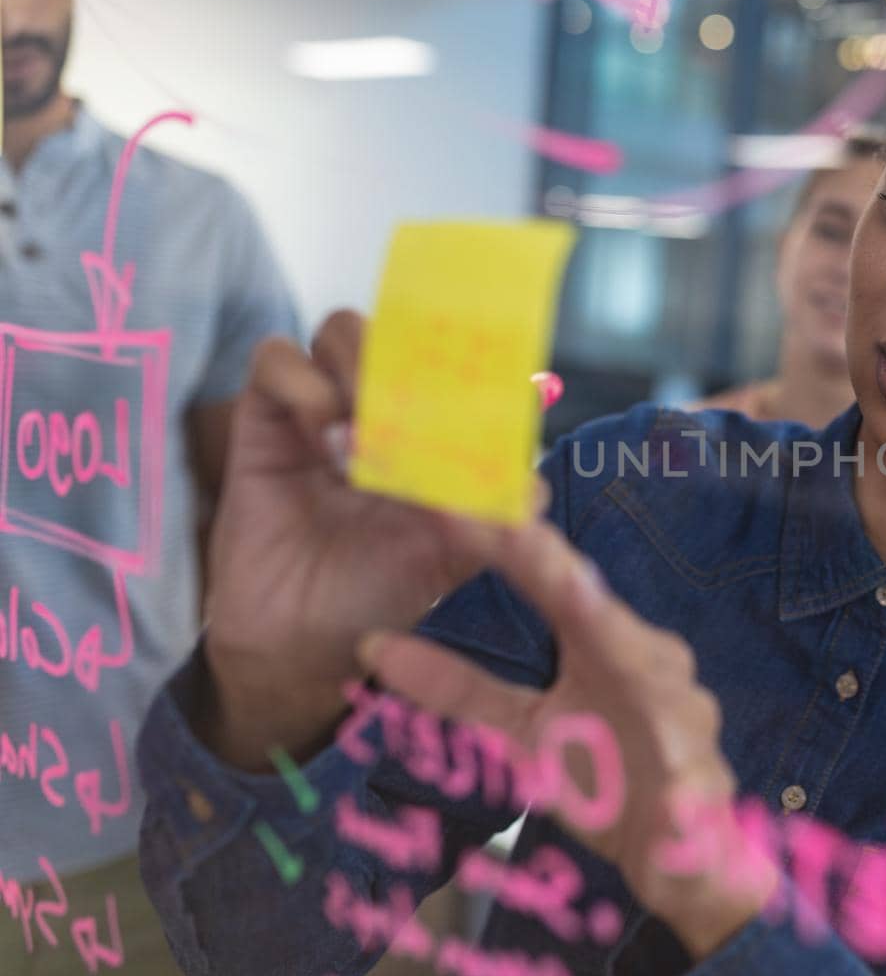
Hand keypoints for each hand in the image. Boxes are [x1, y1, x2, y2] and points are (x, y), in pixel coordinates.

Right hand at [201, 312, 493, 765]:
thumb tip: (532, 489)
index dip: (470, 358)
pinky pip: (275, 360)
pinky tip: (326, 441)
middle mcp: (380, 409)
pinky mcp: (263, 422)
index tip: (487, 383)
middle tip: (417, 419)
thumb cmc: (382, 595)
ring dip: (364, 369)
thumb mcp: (455, 554)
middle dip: (415, 364)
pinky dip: (306, 387)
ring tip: (370, 435)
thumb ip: (493, 515)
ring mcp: (320, 409)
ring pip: (342, 330)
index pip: (453, 357)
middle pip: (400, 329)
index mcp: (431, 428)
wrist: (303, 646)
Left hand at [359, 516, 777, 959]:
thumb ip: (458, 688)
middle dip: (563, 574)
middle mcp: (648, 664)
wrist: (682, 854)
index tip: (460, 502)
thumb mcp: (519, 731)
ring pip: (652, 677)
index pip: (553, 581)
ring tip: (590, 608)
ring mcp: (682, 721)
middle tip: (519, 537)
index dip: (510, 542)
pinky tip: (676, 784)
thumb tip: (370, 647)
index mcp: (604, 642)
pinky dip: (682, 780)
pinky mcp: (701, 787)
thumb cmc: (606, 774)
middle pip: (603, 612)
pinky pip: (689, 782)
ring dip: (627, 650)